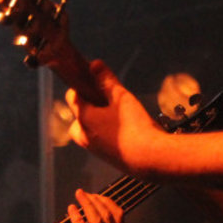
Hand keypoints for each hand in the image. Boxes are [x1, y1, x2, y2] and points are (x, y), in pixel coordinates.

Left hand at [65, 61, 165, 176]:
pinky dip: (106, 134)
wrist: (149, 159)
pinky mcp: (106, 158)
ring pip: (88, 131)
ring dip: (96, 122)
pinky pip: (100, 142)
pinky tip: (125, 130)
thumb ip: (106, 80)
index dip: (80, 87)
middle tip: (105, 101)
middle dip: (87, 108)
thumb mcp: (121, 97)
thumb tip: (94, 64)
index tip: (92, 81)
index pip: (72, 98)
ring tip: (117, 115)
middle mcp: (84, 136)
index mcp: (84, 119)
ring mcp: (94, 149)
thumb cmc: (134, 125)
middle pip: (78, 117)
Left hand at [65, 189, 124, 222]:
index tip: (95, 194)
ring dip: (87, 205)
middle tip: (82, 193)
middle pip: (107, 216)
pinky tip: (71, 209)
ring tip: (78, 196)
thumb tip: (94, 202)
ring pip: (97, 222)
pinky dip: (77, 217)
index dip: (108, 201)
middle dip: (95, 200)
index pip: (119, 215)